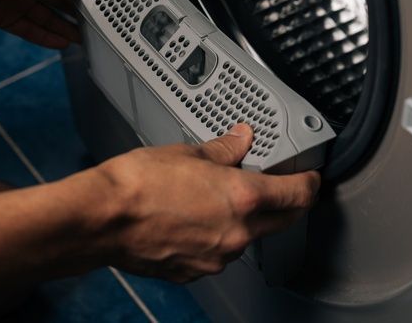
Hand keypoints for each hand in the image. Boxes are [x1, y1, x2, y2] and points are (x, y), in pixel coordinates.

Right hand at [93, 124, 319, 281]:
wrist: (102, 219)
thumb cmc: (137, 184)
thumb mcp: (186, 152)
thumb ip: (223, 150)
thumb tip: (240, 141)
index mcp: (243, 198)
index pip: (298, 195)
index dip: (309, 183)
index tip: (310, 176)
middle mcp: (237, 233)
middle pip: (281, 221)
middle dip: (284, 203)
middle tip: (276, 185)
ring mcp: (217, 257)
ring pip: (246, 237)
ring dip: (243, 219)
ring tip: (213, 197)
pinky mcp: (195, 271)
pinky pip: (217, 252)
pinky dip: (214, 236)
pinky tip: (191, 218)